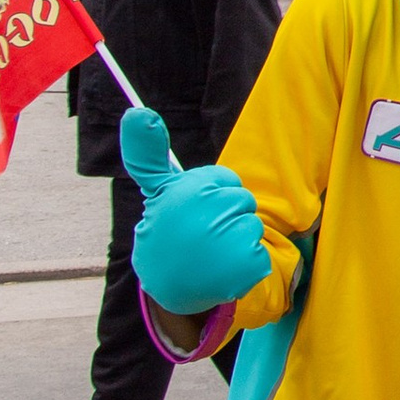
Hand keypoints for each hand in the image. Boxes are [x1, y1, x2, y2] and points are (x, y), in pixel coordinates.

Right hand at [124, 109, 269, 317]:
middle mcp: (206, 211)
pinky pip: (261, 253)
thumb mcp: (158, 190)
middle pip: (242, 200)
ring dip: (236, 241)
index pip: (225, 180)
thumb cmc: (166, 232)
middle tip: (201, 235)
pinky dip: (246, 265)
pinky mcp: (246, 265)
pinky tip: (222, 272)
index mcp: (187, 189)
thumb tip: (137, 110)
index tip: (192, 213)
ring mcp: (227, 240)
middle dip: (226, 216)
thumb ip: (148, 151)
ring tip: (210, 254)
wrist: (166, 289)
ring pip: (253, 225)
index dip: (211, 196)